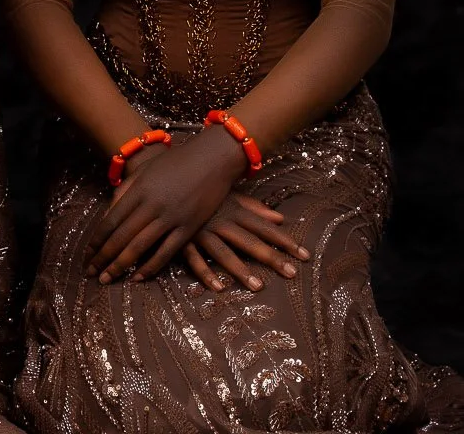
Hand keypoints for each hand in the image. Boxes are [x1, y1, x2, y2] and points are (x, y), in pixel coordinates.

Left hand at [86, 130, 256, 283]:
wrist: (211, 158)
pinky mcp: (189, 227)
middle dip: (104, 257)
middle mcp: (151, 204)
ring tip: (107, 279)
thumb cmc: (175, 162)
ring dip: (121, 265)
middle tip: (91, 273)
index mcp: (138, 189)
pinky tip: (138, 278)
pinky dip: (151, 267)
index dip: (97, 240)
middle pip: (122, 236)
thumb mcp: (146, 170)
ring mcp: (170, 217)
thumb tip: (108, 213)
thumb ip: (126, 190)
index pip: (111, 219)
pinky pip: (166, 252)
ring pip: (140, 246)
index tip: (87, 254)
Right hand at [182, 194, 308, 292]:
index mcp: (233, 209)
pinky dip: (205, 272)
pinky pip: (193, 258)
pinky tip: (219, 287)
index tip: (305, 255)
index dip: (284, 241)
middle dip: (271, 256)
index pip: (263, 227)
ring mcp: (201, 230)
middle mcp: (220, 220)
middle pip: (249, 240)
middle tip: (291, 273)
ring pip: (223, 251)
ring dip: (240, 269)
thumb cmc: (202, 191)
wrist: (165, 183)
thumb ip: (254, 207)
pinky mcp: (181, 239)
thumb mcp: (228, 195)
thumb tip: (281, 218)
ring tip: (258, 286)